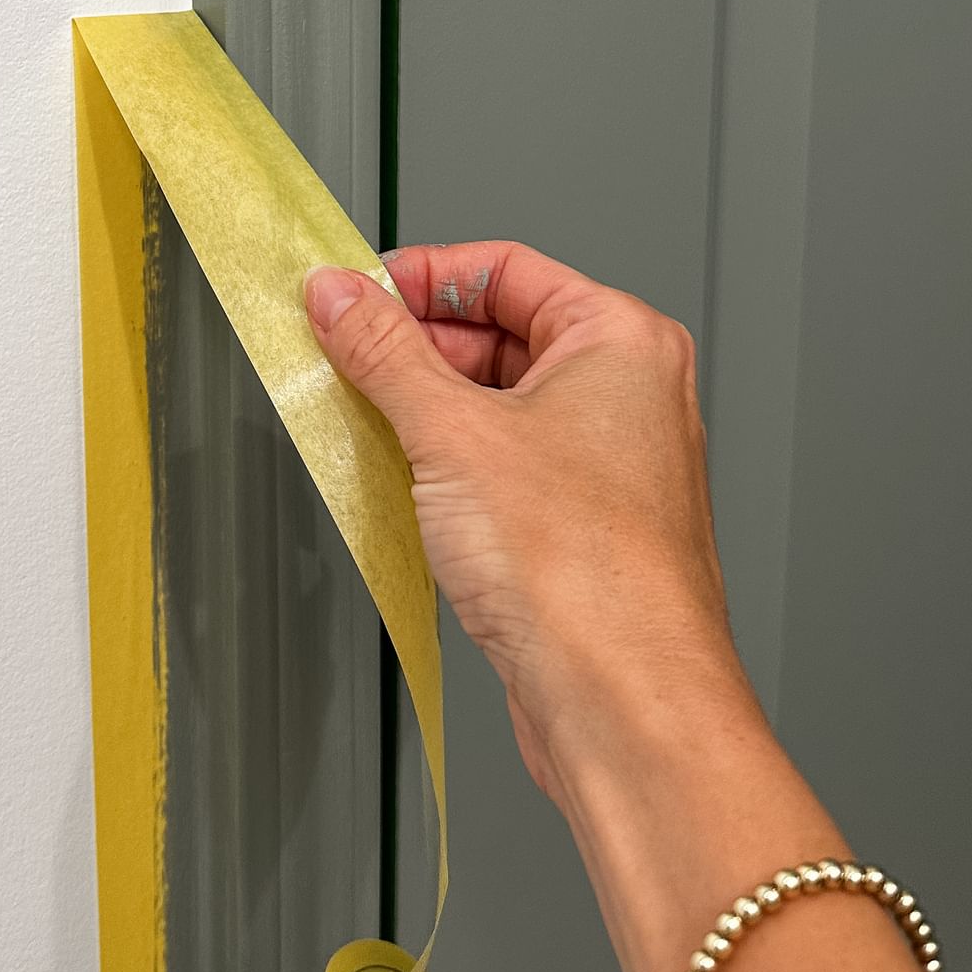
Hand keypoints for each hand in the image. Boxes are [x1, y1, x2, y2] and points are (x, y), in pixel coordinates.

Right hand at [305, 242, 755, 810]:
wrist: (625, 703)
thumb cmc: (583, 572)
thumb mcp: (450, 433)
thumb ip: (383, 353)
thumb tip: (341, 297)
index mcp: (622, 340)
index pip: (502, 268)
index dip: (418, 277)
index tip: (353, 297)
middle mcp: (629, 395)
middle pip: (499, 333)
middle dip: (414, 349)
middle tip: (343, 360)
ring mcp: (611, 465)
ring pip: (497, 405)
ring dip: (426, 413)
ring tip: (365, 427)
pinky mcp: (583, 528)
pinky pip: (504, 467)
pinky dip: (449, 468)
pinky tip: (402, 489)